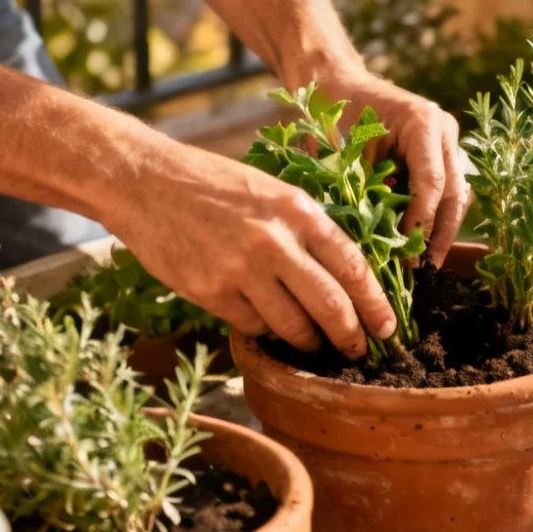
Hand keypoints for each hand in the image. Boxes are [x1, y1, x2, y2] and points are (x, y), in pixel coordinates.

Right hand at [102, 145, 395, 358]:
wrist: (145, 181)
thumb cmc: (214, 183)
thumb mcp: (273, 191)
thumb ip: (308, 228)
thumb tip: (347, 275)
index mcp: (298, 211)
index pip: (353, 267)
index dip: (375, 303)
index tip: (388, 325)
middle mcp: (275, 241)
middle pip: (331, 305)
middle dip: (351, 335)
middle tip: (360, 350)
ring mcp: (241, 270)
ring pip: (294, 325)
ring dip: (310, 341)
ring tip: (316, 344)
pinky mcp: (211, 292)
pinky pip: (254, 325)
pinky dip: (267, 331)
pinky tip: (270, 326)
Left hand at [317, 68, 467, 264]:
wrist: (336, 84)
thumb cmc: (332, 114)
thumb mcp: (343, 152)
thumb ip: (364, 191)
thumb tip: (378, 243)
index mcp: (423, 122)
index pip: (432, 183)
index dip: (420, 222)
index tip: (406, 254)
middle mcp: (444, 130)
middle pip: (454, 192)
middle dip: (440, 234)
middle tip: (428, 269)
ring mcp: (447, 140)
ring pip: (457, 194)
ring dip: (443, 230)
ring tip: (428, 264)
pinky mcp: (441, 153)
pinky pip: (446, 190)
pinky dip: (435, 218)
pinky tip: (422, 245)